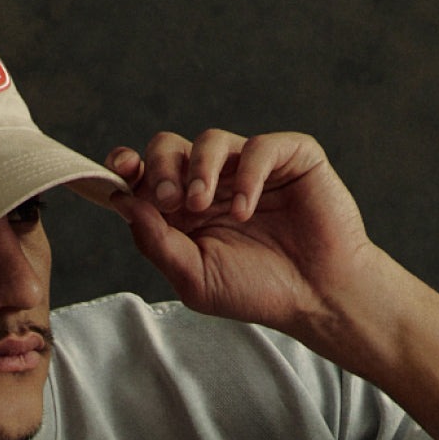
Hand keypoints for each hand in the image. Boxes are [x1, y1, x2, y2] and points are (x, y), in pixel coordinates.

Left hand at [105, 130, 376, 335]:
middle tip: (169, 200)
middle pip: (170, 147)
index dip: (129, 165)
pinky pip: (259, 148)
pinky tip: (245, 210)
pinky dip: (246, 176)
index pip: (147, 173)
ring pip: (210, 141)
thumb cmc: (257, 291)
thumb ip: (156, 242)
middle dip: (161, 168)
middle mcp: (215, 182)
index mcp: (185, 210)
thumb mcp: (194, 278)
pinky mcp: (290, 157)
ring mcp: (252, 167)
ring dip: (198, 170)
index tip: (120, 170)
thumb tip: (121, 201)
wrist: (317, 298)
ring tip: (202, 205)